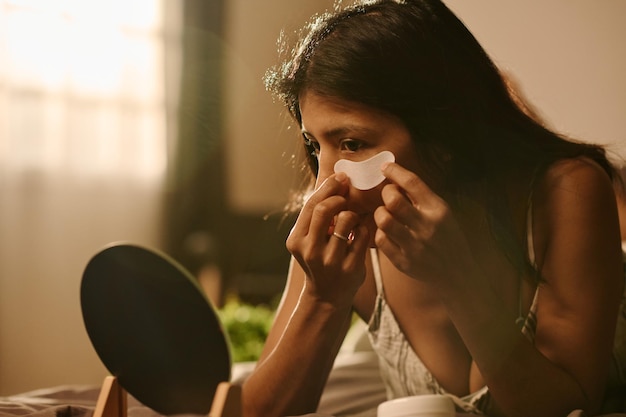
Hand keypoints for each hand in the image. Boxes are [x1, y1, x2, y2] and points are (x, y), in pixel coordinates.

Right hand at [286, 173, 369, 304]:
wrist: (326, 296)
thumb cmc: (319, 259)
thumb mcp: (308, 239)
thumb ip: (316, 214)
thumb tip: (336, 179)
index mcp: (297, 240)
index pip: (311, 205)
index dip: (328, 187)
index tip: (341, 178)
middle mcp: (311, 251)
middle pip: (325, 210)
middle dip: (339, 198)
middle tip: (346, 197)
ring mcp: (331, 261)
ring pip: (347, 220)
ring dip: (353, 214)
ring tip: (352, 220)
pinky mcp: (351, 268)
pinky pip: (362, 235)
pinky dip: (363, 229)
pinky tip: (358, 235)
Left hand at [374, 163, 471, 283]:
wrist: (459, 274)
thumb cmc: (448, 238)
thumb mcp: (444, 213)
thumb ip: (423, 198)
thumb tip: (396, 179)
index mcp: (439, 210)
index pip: (413, 183)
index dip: (396, 171)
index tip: (386, 168)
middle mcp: (427, 227)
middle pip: (393, 200)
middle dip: (386, 192)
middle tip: (388, 195)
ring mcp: (414, 246)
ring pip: (383, 220)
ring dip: (380, 213)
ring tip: (386, 214)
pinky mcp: (404, 262)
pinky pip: (381, 240)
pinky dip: (381, 233)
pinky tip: (388, 232)